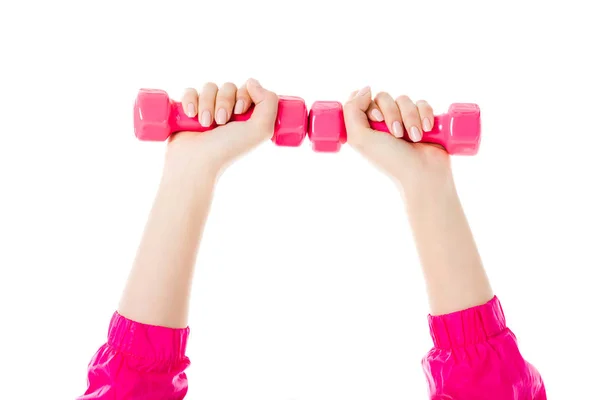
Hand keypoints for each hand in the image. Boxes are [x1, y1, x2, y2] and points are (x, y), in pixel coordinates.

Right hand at [164, 78, 278, 177]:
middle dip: (224, 102)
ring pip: (209, 87)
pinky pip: (190, 91)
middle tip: (221, 122)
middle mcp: (229, 112)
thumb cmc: (228, 149)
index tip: (239, 112)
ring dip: (207, 104)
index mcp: (247, 116)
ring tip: (205, 124)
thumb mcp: (260, 130)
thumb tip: (252, 81)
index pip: (248, 88)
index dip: (244, 95)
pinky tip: (191, 116)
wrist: (196, 163)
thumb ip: (269, 103)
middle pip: (228, 86)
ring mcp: (208, 110)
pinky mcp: (188, 110)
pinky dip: (190, 101)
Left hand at [343, 86, 453, 195]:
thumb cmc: (391, 160)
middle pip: (384, 97)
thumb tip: (365, 89)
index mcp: (365, 127)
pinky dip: (425, 115)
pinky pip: (422, 103)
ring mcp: (403, 120)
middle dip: (392, 114)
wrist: (423, 174)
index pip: (363, 99)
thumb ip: (352, 111)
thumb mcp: (360, 138)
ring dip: (410, 118)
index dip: (370, 105)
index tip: (377, 120)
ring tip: (415, 138)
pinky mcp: (423, 119)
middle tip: (397, 134)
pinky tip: (427, 130)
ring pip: (404, 99)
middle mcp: (383, 122)